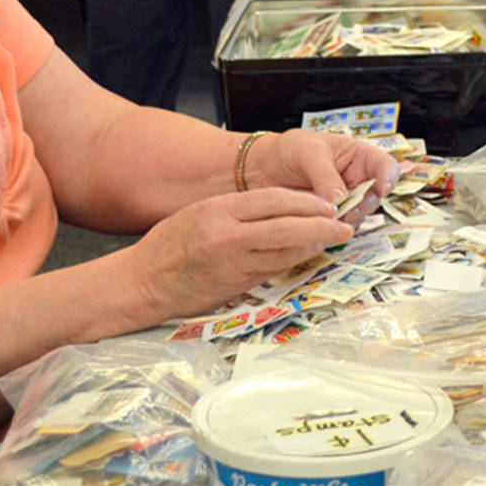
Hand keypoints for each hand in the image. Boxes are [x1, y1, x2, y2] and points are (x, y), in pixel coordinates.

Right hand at [125, 186, 352, 324]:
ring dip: (313, 246)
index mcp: (218, 211)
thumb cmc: (168, 246)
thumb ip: (238, 209)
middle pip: (286, 227)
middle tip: (343, 225)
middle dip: (320, 226)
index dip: (305, 202)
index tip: (327, 204)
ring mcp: (232, 264)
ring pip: (284, 252)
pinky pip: (272, 270)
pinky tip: (306, 256)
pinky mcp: (235, 286)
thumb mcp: (201, 212)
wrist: (142, 283)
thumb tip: (280, 207)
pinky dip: (293, 261)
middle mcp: (227, 236)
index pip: (273, 200)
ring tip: (333, 239)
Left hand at [246, 129, 399, 223]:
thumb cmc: (288, 150)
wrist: (260, 168)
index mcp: (358, 156)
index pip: (385, 166)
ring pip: (357, 217)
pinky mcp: (328, 221)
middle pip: (374, 197)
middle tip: (342, 208)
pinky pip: (337, 230)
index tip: (381, 189)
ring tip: (321, 215)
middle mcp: (356, 181)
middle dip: (361, 205)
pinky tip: (312, 224)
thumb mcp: (307, 152)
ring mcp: (344, 203)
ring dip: (344, 220)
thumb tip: (341, 201)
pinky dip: (328, 230)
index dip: (389, 178)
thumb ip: (325, 175)